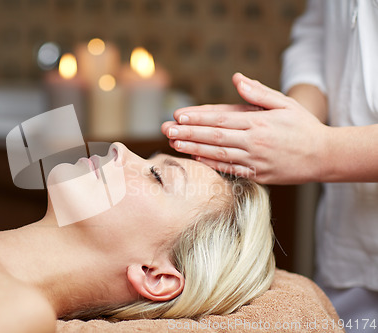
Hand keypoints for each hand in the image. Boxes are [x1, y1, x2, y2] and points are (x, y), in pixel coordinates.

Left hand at [161, 73, 329, 183]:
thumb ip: (258, 93)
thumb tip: (236, 78)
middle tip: (167, 130)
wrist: (324, 156)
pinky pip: (230, 170)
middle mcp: (253, 142)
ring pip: (218, 154)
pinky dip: (212, 165)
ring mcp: (254, 160)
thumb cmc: (303, 126)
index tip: (179, 116)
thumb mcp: (285, 103)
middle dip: (188, 133)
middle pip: (214, 136)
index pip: (221, 119)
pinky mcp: (257, 175)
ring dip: (194, 149)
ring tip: (174, 144)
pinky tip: (196, 159)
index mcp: (258, 122)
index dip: (198, 118)